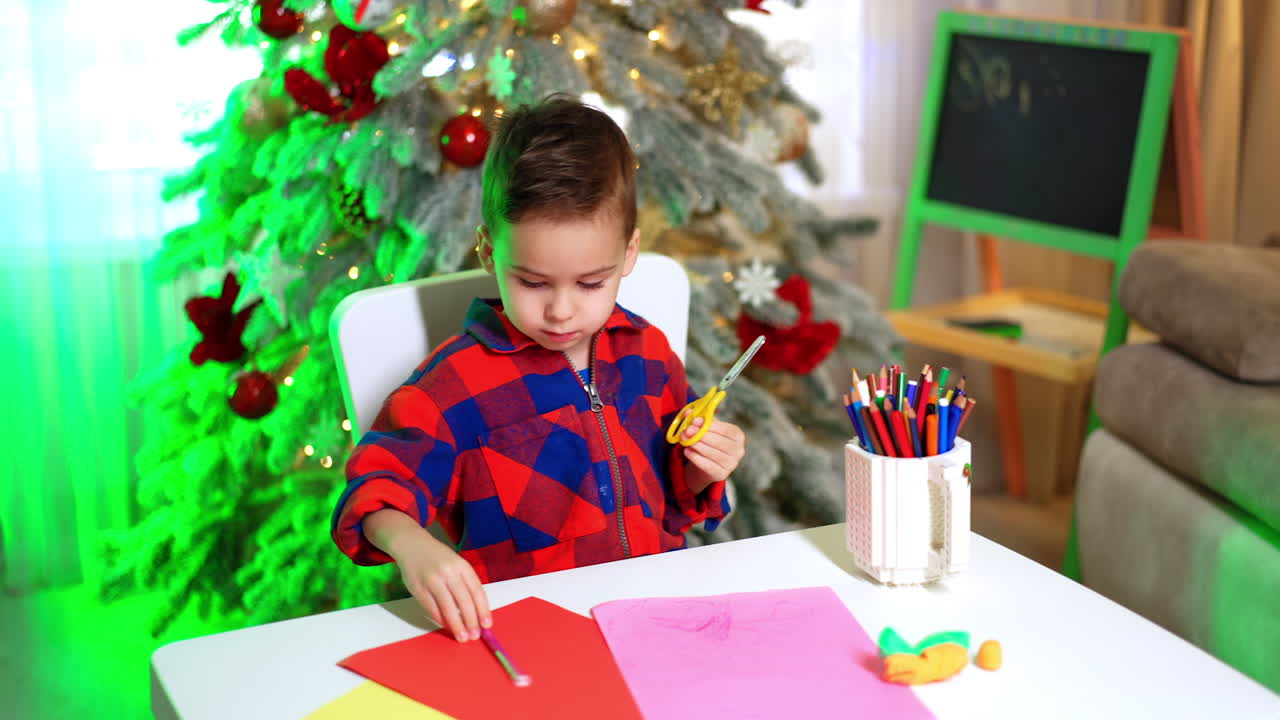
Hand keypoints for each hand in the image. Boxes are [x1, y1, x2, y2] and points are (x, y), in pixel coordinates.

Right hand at [364, 509, 491, 641]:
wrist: (412, 544)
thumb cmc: (438, 558)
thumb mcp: (456, 564)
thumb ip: (465, 583)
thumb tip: (476, 611)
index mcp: (462, 566)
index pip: (477, 591)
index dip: (483, 609)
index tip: (487, 624)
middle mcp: (449, 572)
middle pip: (464, 601)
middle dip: (471, 621)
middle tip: (474, 636)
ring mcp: (432, 580)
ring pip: (448, 607)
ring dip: (456, 624)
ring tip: (461, 637)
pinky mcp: (418, 588)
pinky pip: (432, 608)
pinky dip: (440, 619)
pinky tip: (446, 626)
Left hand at [682, 417, 744, 491]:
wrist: (705, 466)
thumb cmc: (708, 442)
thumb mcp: (705, 428)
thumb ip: (699, 419)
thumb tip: (688, 412)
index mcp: (738, 436)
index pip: (726, 430)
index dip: (710, 425)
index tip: (695, 420)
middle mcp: (738, 451)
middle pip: (719, 442)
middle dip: (701, 435)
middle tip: (686, 430)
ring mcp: (731, 464)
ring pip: (712, 453)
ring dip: (696, 445)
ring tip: (684, 440)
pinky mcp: (721, 475)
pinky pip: (707, 465)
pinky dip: (696, 458)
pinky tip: (687, 451)